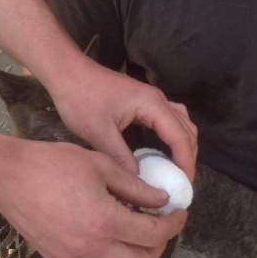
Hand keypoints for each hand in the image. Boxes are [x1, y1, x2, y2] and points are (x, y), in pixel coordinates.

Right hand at [0, 131, 187, 257]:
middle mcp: (92, 248)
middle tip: (161, 224)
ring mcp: (73, 257)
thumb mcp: (101, 166)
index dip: (173, 225)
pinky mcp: (58, 257)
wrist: (8, 177)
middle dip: (159, 246)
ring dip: (134, 251)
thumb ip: (136, 187)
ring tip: (136, 225)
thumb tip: (162, 200)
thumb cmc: (54, 163)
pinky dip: (110, 250)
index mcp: (106, 222)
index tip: (179, 213)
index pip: (154, 235)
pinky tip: (107, 228)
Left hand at [45, 57, 198, 181]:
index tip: (184, 185)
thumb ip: (121, 158)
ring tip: (177, 169)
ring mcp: (152, 98)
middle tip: (182, 182)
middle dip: (189, 156)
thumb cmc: (81, 98)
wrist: (67, 72)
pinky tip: (164, 152)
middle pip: (187, 129)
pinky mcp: (143, 100)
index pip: (180, 137)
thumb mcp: (98, 132)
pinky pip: (169, 119)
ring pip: (181, 123)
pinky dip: (174, 136)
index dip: (186, 162)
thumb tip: (138, 183)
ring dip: (183, 145)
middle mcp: (158, 100)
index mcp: (152, 105)